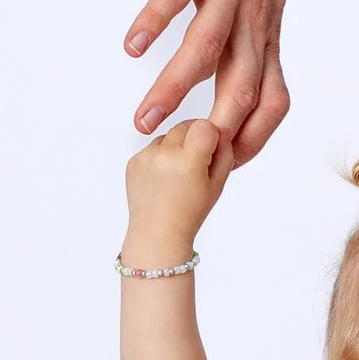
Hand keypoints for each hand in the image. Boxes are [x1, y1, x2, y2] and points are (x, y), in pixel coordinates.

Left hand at [122, 118, 234, 264]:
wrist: (157, 233)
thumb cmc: (189, 213)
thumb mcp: (217, 184)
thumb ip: (224, 153)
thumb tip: (221, 132)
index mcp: (189, 161)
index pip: (205, 126)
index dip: (211, 137)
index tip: (211, 152)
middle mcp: (165, 155)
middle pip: (185, 126)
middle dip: (194, 138)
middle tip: (196, 163)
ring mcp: (146, 157)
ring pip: (168, 135)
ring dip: (176, 147)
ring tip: (178, 174)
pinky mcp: (134, 161)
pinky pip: (152, 147)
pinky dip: (160, 157)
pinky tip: (164, 179)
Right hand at [125, 0, 304, 160]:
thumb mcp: (266, 10)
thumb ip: (247, 50)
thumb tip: (228, 95)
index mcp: (266, 36)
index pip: (272, 102)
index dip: (252, 139)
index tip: (220, 167)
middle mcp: (254, 18)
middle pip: (239, 86)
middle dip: (209, 130)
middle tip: (176, 160)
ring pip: (207, 46)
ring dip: (175, 86)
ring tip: (144, 116)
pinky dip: (156, 18)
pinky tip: (133, 44)